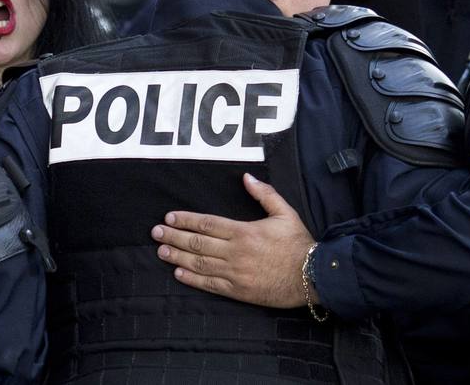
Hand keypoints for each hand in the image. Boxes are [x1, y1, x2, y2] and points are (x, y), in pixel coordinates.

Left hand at [151, 173, 313, 308]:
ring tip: (161, 251)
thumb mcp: (285, 212)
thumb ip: (264, 194)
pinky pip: (211, 285)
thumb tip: (246, 178)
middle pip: (197, 243)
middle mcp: (235, 252)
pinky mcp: (239, 291)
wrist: (314, 276)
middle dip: (173, 237)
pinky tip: (179, 273)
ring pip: (199, 263)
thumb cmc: (299, 244)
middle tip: (155, 233)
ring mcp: (235, 273)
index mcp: (244, 231)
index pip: (206, 223)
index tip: (169, 218)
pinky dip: (192, 279)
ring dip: (177, 256)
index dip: (185, 220)